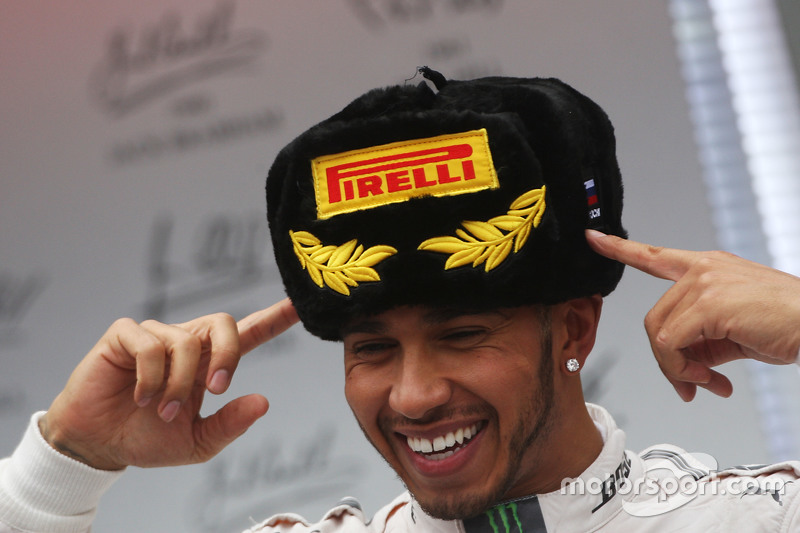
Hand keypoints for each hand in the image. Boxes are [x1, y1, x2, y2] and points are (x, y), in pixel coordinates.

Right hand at [40, 299, 299, 469]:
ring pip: (186, 342)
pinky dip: (151, 376)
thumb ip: (230, 423)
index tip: (299, 305)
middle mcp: (186, 342)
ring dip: (178, 383)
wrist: (101, 446)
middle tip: (215, 389)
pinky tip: (140, 395)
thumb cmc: (148, 438)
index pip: (248, 334)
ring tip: (162, 410)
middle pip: (224, 322)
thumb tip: (262, 402)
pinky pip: (151, 344)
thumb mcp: (198, 442)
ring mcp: (156, 335)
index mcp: (209, 363)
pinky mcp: (125, 335)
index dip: (274, 318)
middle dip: (227, 355)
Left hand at [586, 230, 799, 400]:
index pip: (654, 256)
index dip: (621, 248)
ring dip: (676, 369)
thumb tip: (682, 365)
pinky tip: (707, 381)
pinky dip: (682, 370)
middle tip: (691, 385)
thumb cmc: (786, 326)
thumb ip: (701, 338)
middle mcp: (702, 269)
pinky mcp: (709, 304)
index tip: (594, 238)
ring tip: (703, 385)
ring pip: (659, 334)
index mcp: (707, 267)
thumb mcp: (734, 330)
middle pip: (654, 319)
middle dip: (668, 360)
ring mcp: (704, 283)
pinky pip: (671, 345)